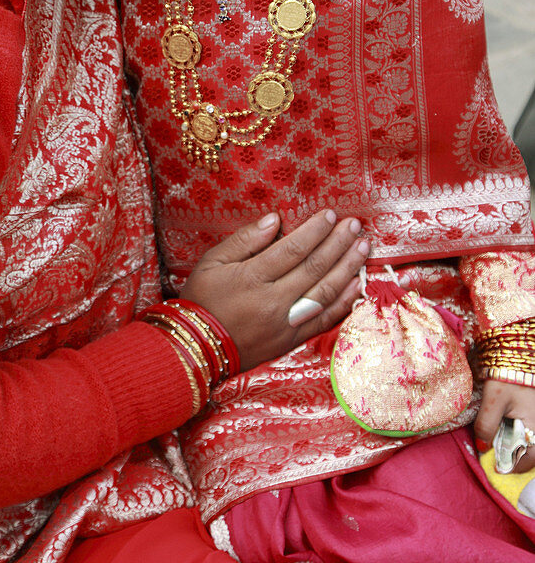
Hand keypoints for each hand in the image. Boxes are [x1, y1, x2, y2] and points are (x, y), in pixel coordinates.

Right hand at [181, 210, 368, 371]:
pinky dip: (344, 301)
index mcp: (252, 278)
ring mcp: (285, 323)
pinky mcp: (292, 340)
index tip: (331, 214)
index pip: (292, 249)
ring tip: (363, 248)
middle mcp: (273, 301)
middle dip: (338, 243)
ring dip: (347, 267)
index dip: (315, 231)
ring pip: (325, 292)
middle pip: (314, 267)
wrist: (197, 347)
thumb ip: (244, 240)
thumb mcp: (212, 262)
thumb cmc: (202, 298)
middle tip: (355, 225)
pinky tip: (357, 283)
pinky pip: (324, 319)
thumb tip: (275, 219)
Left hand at [475, 380, 534, 471]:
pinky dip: (520, 436)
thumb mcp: (493, 401)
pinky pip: (531, 432)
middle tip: (498, 457)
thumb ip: (487, 425)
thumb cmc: (507, 376)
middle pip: (532, 453)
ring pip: (532, 443)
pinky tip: (508, 429)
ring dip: (518, 446)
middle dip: (515, 458)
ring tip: (501, 443)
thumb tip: (483, 448)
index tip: (495, 467)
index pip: (528, 460)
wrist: (517, 353)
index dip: (511, 466)